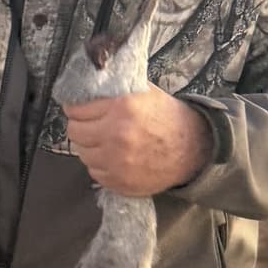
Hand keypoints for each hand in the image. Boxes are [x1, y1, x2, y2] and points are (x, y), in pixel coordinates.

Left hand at [62, 89, 212, 195]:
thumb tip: (87, 86)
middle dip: (79, 127)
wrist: (193, 149)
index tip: (77, 109)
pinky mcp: (119, 182)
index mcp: (121, 108)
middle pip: (74, 133)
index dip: (75, 108)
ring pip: (82, 154)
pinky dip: (100, 165)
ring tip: (104, 142)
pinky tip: (114, 157)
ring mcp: (116, 161)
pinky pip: (95, 172)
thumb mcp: (145, 92)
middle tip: (88, 126)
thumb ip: (116, 89)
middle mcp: (116, 135)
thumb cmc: (168, 118)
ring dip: (89, 147)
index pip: (77, 110)